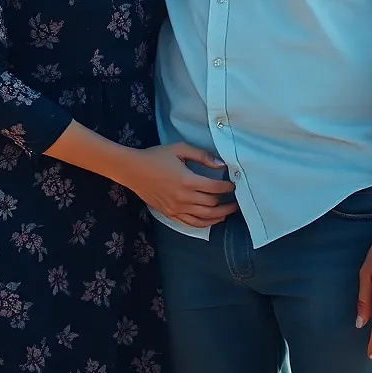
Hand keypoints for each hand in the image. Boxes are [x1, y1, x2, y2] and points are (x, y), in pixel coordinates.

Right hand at [116, 143, 237, 227]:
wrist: (133, 170)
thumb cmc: (156, 157)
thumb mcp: (179, 149)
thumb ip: (201, 156)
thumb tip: (221, 164)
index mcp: (187, 180)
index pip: (214, 188)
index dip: (227, 187)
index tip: (234, 185)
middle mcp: (183, 197)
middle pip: (212, 205)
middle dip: (227, 203)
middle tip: (237, 200)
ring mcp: (177, 208)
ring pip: (204, 217)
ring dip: (220, 216)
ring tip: (230, 212)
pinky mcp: (171, 214)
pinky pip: (192, 223)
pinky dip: (205, 223)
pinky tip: (214, 220)